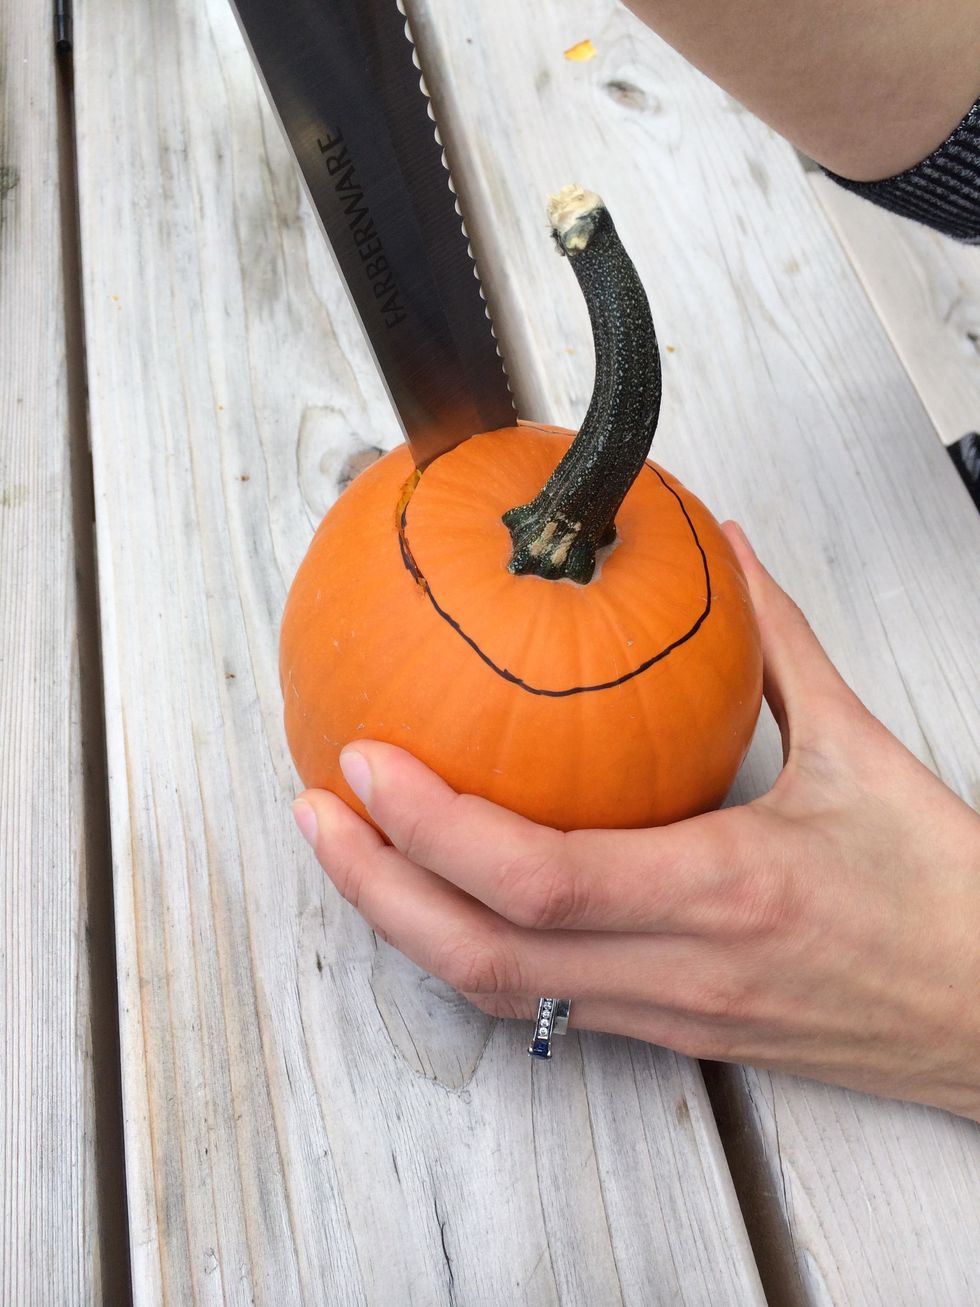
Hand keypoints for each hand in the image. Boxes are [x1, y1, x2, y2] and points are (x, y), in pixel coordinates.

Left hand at [291, 523, 979, 1120]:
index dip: (430, 825)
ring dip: (406, 924)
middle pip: (483, 952)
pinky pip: (543, 1000)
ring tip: (350, 851)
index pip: (536, 874)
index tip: (365, 761)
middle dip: (374, 886)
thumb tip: (726, 552)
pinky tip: (442, 898)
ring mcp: (669, 1012)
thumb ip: (781, 643)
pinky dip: (472, 947)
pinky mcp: (674, 1032)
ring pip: (499, 989)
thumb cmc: (946, 902)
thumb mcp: (866, 753)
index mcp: (725, 887)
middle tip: (312, 811)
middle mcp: (680, 965)